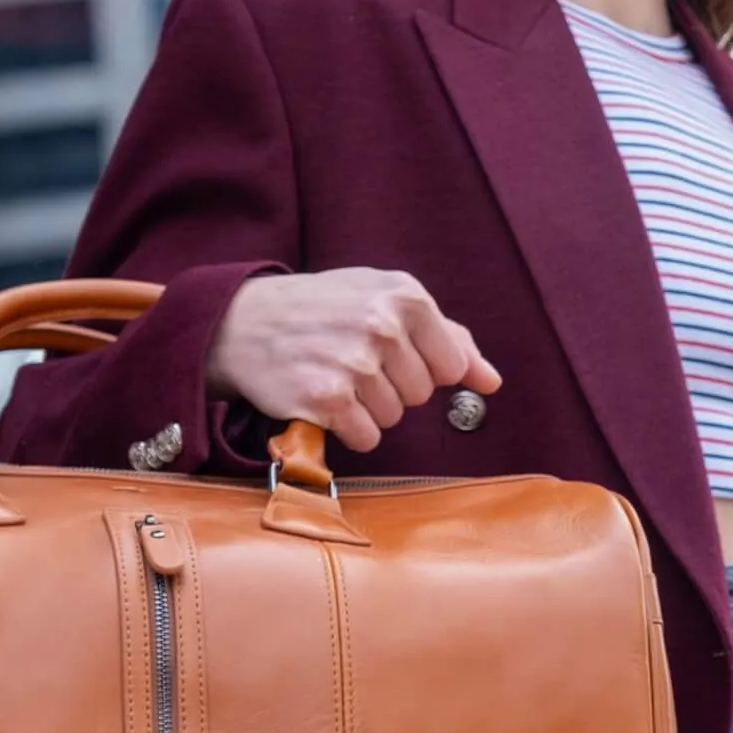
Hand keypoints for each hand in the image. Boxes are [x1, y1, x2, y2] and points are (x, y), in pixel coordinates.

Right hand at [204, 268, 499, 454]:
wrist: (242, 321)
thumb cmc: (320, 308)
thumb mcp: (383, 299)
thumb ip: (446, 337)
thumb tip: (490, 381)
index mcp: (405, 295)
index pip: (450, 366)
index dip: (420, 367)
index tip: (386, 352)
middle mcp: (382, 326)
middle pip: (420, 395)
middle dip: (390, 387)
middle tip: (350, 360)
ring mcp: (354, 363)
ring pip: (393, 418)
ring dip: (365, 408)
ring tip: (332, 375)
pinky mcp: (326, 398)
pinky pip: (365, 437)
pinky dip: (346, 428)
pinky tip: (322, 400)